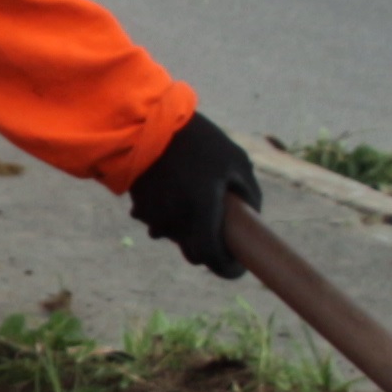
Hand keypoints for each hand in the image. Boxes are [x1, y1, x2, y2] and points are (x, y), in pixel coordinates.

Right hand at [128, 108, 259, 277]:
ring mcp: (154, 217)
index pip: (212, 257)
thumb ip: (249, 194)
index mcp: (201, 209)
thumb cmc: (198, 140)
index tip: (239, 266)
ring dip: (187, 228)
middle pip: (194, 252)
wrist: (146, 123)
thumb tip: (252, 218)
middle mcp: (175, 220)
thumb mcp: (236, 160)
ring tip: (193, 196)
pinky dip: (170, 216)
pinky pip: (159, 223)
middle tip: (220, 228)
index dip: (228, 268)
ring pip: (176, 237)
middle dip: (209, 247)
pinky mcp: (139, 209)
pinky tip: (173, 190)